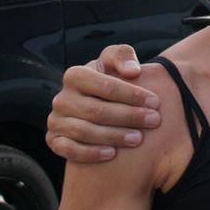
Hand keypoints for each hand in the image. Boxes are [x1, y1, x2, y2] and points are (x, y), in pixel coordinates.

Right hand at [48, 45, 157, 162]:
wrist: (95, 107)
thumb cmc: (109, 83)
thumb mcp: (114, 63)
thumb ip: (122, 56)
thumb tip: (132, 71)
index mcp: (75, 75)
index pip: (105, 85)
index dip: (132, 94)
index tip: (155, 102)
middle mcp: (62, 98)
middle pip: (96, 110)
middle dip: (128, 116)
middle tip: (153, 121)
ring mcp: (56, 120)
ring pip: (84, 131)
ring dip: (113, 136)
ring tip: (138, 138)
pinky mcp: (54, 140)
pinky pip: (68, 149)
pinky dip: (90, 153)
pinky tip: (112, 154)